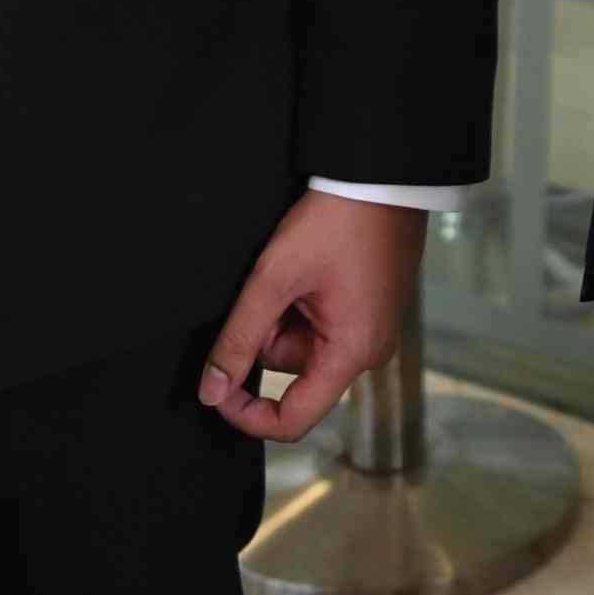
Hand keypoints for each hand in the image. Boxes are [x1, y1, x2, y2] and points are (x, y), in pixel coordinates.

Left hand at [199, 193, 423, 442]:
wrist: (383, 174)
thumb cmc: (337, 221)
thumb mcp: (275, 278)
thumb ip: (238, 339)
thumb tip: (210, 391)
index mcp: (353, 352)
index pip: (293, 420)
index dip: (245, 414)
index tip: (216, 387)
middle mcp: (371, 350)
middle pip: (295, 373)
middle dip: (268, 335)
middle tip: (269, 287)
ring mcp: (374, 329)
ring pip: (305, 346)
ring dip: (285, 315)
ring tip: (295, 268)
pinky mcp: (372, 309)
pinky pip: (324, 326)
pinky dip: (304, 304)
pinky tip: (311, 268)